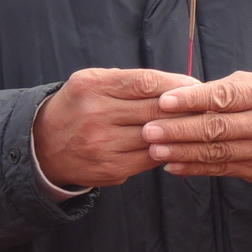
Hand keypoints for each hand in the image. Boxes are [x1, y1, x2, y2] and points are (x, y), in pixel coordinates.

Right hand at [33, 67, 194, 187]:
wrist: (43, 146)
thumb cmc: (79, 107)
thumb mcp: (94, 82)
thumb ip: (132, 82)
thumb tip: (183, 86)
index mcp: (93, 86)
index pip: (146, 82)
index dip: (177, 85)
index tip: (196, 86)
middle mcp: (96, 115)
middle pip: (155, 111)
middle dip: (186, 109)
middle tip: (208, 106)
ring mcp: (102, 145)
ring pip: (157, 137)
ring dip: (182, 132)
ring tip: (200, 126)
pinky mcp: (110, 169)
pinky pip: (150, 159)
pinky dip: (168, 150)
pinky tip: (179, 144)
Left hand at [146, 72, 251, 180]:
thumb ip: (226, 89)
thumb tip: (185, 96)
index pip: (225, 97)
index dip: (193, 99)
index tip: (164, 101)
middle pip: (217, 128)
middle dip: (180, 129)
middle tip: (149, 129)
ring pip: (217, 152)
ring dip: (182, 152)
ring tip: (155, 148)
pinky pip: (222, 170)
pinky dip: (195, 168)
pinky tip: (173, 165)